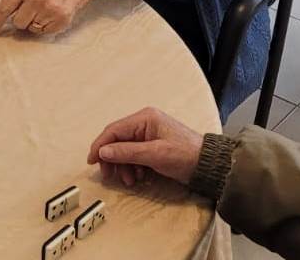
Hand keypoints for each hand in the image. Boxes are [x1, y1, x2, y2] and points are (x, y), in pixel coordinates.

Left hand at [0, 0, 111, 35]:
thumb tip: (1, 8)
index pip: (4, 9)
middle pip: (17, 22)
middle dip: (21, 18)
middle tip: (32, 8)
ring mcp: (50, 10)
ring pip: (31, 28)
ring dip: (35, 21)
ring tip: (45, 7)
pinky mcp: (62, 19)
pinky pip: (45, 31)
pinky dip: (47, 25)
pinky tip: (54, 12)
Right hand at [86, 107, 203, 187]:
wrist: (209, 166)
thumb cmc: (184, 156)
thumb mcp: (154, 154)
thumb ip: (127, 152)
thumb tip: (102, 152)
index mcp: (144, 118)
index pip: (113, 130)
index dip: (100, 146)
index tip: (91, 161)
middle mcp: (144, 123)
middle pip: (117, 141)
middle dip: (112, 159)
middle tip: (110, 176)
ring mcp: (149, 135)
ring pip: (124, 150)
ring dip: (123, 166)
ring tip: (130, 181)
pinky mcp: (153, 146)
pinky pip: (134, 156)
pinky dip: (132, 167)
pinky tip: (138, 178)